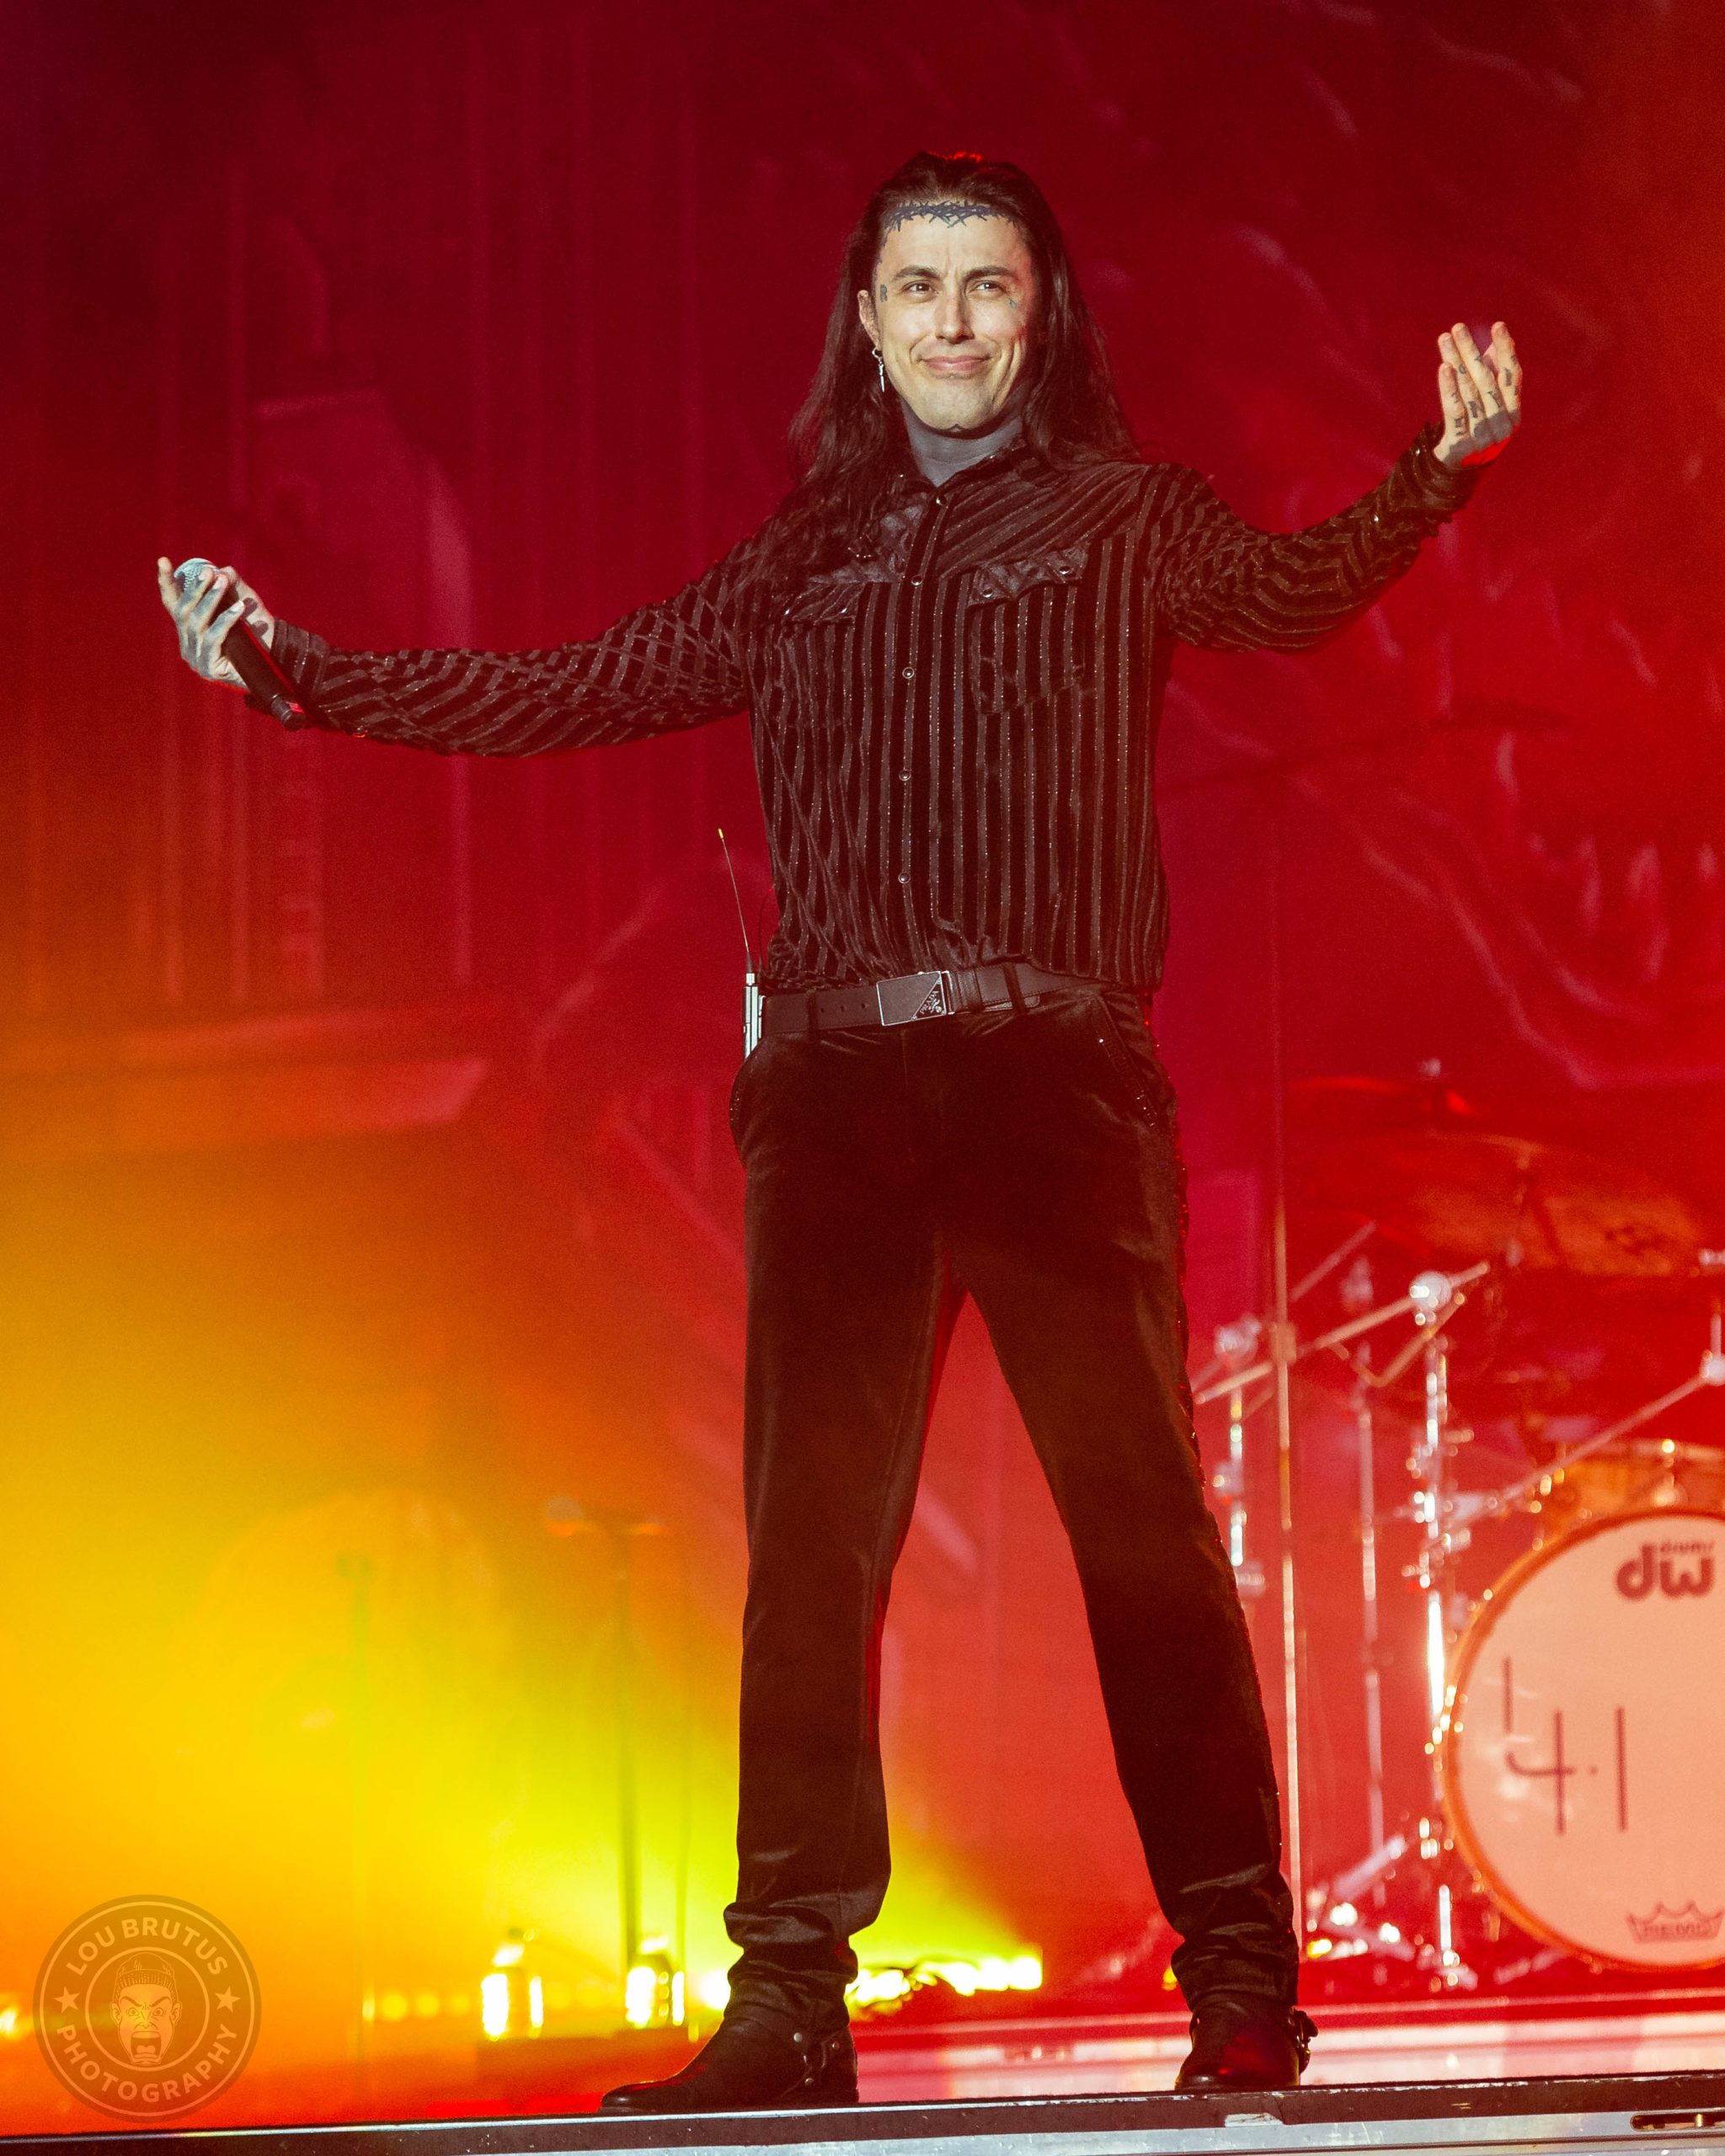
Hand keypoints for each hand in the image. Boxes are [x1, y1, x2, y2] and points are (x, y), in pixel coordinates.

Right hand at [154, 557, 275, 687]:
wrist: (275, 658)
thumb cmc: (256, 629)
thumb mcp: (241, 600)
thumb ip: (230, 584)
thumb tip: (220, 570)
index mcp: (189, 628)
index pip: (172, 603)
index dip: (167, 583)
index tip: (163, 560)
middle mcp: (187, 643)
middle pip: (183, 612)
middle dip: (195, 589)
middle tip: (208, 572)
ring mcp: (196, 659)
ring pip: (196, 624)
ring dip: (210, 600)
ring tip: (223, 583)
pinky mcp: (209, 669)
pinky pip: (213, 639)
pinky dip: (224, 621)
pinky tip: (238, 608)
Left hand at [1433, 320, 1520, 469]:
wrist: (1456, 469)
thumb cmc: (1474, 428)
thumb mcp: (1487, 403)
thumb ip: (1494, 375)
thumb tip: (1496, 342)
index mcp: (1513, 413)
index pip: (1513, 376)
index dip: (1506, 350)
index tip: (1498, 325)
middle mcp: (1501, 425)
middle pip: (1486, 381)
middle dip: (1471, 351)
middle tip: (1458, 328)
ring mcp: (1482, 437)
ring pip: (1469, 393)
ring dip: (1456, 362)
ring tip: (1445, 340)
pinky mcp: (1461, 444)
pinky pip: (1454, 411)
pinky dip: (1449, 388)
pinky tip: (1444, 367)